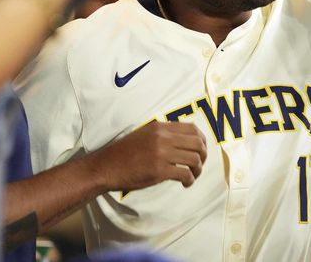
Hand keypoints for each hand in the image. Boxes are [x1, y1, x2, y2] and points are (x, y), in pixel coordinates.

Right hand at [91, 121, 207, 190]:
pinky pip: (185, 174)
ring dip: (198, 169)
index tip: (201, 149)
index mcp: (160, 127)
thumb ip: (163, 133)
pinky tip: (185, 184)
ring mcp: (161, 153)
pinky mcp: (159, 170)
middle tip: (199, 165)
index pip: (192, 128)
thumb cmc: (125, 153)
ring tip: (193, 176)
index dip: (202, 140)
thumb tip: (184, 139)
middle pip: (197, 143)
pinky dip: (190, 180)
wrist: (106, 167)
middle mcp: (163, 137)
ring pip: (194, 159)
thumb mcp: (144, 134)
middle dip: (203, 155)